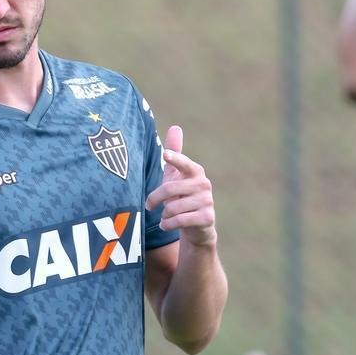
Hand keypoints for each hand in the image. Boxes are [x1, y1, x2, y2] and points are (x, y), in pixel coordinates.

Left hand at [145, 125, 216, 246]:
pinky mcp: (207, 218)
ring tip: (165, 216)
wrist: (198, 227)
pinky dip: (168, 224)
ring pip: (173, 207)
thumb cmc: (182, 197)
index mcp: (195, 171)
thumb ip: (175, 153)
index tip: (165, 155)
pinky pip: (179, 220)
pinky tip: (166, 225)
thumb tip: (175, 127)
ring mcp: (207, 201)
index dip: (175, 158)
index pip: (184, 163)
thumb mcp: (177, 176)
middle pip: (170, 189)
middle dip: (154, 199)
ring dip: (163, 214)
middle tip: (149, 205)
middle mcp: (204, 184)